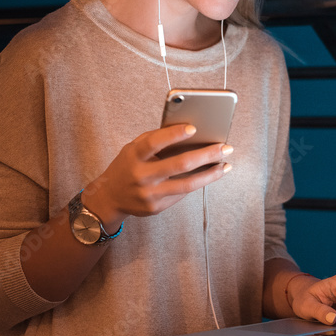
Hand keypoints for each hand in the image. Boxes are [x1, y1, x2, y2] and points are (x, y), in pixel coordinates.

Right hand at [83, 124, 231, 225]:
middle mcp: (141, 176)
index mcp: (134, 156)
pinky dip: (198, 183)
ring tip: (225, 165)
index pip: (154, 143)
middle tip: (225, 147)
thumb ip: (155, 139)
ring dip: (210, 174)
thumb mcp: (133, 148)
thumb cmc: (127, 165)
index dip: (174, 135)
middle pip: (179, 164)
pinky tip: (210, 175)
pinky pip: (182, 194)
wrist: (109, 198)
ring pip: (187, 184)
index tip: (194, 128)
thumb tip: (189, 130)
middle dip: (207, 154)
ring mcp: (149, 194)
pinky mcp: (156, 207)